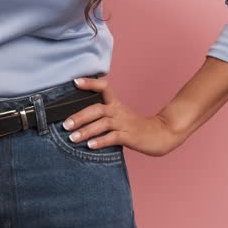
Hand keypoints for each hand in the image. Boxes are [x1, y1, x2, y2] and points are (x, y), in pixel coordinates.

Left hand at [61, 74, 185, 157]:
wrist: (162, 134)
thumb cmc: (137, 127)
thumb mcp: (121, 117)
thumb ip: (104, 117)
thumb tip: (79, 121)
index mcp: (116, 105)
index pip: (103, 88)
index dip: (90, 83)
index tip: (75, 82)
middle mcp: (119, 112)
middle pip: (97, 109)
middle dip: (79, 116)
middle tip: (65, 124)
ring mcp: (124, 124)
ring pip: (102, 124)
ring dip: (86, 130)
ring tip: (72, 137)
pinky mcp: (129, 136)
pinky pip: (113, 137)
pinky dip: (100, 141)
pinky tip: (90, 146)